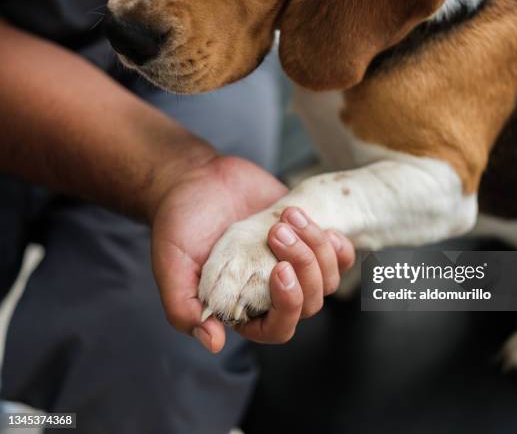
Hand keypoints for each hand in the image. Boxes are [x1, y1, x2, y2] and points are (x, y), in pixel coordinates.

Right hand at [151, 155, 354, 351]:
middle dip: (303, 266)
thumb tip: (214, 343)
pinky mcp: (307, 240)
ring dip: (317, 249)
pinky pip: (339, 257)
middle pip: (311, 302)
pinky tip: (323, 227)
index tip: (280, 269)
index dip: (288, 305)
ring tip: (289, 217)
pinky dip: (337, 246)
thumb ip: (185, 308)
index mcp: (243, 307)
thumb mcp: (171, 266)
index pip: (279, 328)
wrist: (195, 180)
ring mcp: (293, 265)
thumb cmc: (180, 223)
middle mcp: (272, 291)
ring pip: (328, 279)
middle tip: (277, 231)